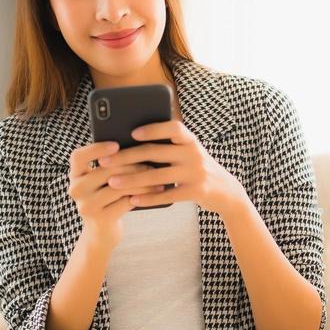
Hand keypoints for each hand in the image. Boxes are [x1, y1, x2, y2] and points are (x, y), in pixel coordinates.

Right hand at [66, 140, 166, 249]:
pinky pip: (125, 201)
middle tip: (151, 162)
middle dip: (131, 165)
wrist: (102, 234)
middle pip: (104, 170)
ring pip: (117, 186)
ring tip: (157, 177)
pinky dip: (142, 195)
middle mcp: (76, 189)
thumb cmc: (108, 201)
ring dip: (141, 181)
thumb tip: (136, 146)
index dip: (96, 149)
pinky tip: (155, 191)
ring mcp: (86, 205)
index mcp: (75, 176)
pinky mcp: (100, 218)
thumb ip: (110, 166)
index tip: (116, 145)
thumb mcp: (102, 183)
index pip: (78, 156)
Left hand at [96, 120, 249, 217]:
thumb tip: (129, 140)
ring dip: (132, 180)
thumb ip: (167, 145)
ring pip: (158, 176)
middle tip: (104, 161)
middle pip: (156, 152)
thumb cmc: (196, 168)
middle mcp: (194, 153)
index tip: (131, 133)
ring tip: (112, 182)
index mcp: (190, 140)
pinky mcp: (196, 192)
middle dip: (127, 157)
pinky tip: (132, 201)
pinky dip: (149, 198)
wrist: (225, 191)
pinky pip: (167, 195)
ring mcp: (196, 173)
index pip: (172, 128)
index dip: (153, 129)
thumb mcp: (187, 151)